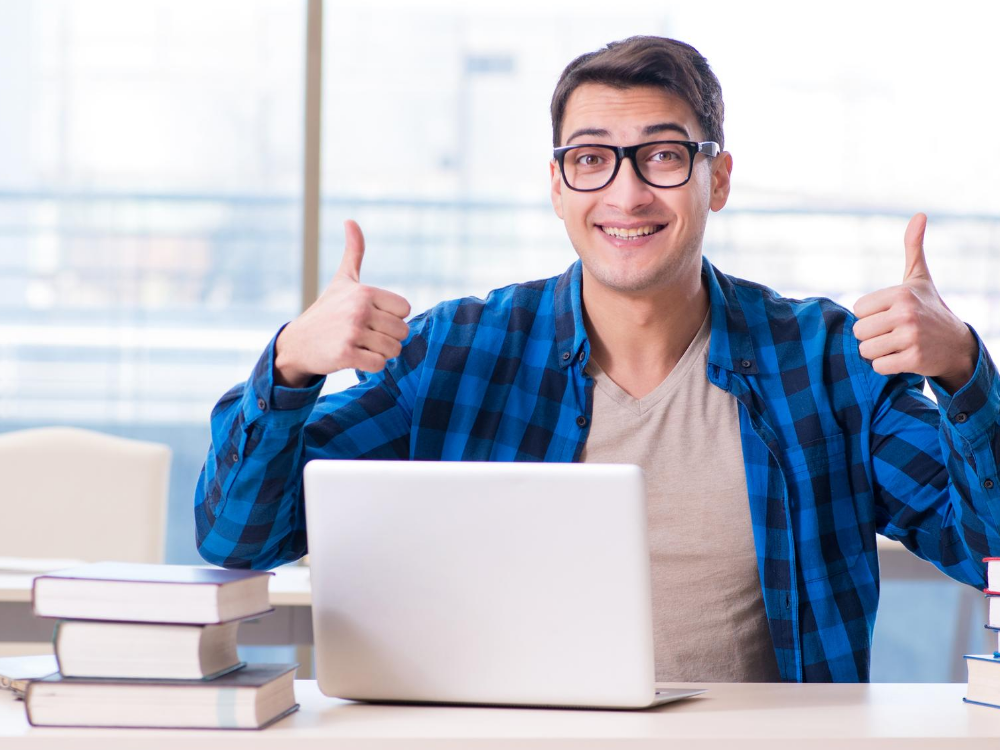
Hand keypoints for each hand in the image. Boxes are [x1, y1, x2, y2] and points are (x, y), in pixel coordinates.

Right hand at [274, 220, 410, 387]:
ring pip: (393, 351)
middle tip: (366, 337)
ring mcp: (352, 332)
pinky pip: (379, 366)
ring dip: (381, 354)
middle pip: (402, 332)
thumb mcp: (342, 281)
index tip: (373, 319)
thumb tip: (350, 220)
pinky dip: (371, 367)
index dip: (392, 318)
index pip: (405, 310)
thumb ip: (353, 252)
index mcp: (365, 292)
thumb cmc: (326, 311)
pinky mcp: (346, 355)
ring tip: (361, 346)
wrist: (297, 343)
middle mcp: (359, 310)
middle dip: (388, 339)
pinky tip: (355, 358)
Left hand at [852, 212, 976, 394]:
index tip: (888, 315)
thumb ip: (913, 248)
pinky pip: (878, 367)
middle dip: (871, 335)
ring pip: (866, 350)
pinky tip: (901, 357)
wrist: (955, 344)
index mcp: (901, 293)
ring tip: (895, 344)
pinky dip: (885, 366)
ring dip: (877, 352)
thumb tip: (919, 215)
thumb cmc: (929, 308)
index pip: (858, 310)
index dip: (870, 315)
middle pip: (858, 331)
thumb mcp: (919, 278)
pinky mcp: (913, 359)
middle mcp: (906, 313)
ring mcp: (910, 337)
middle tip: (891, 333)